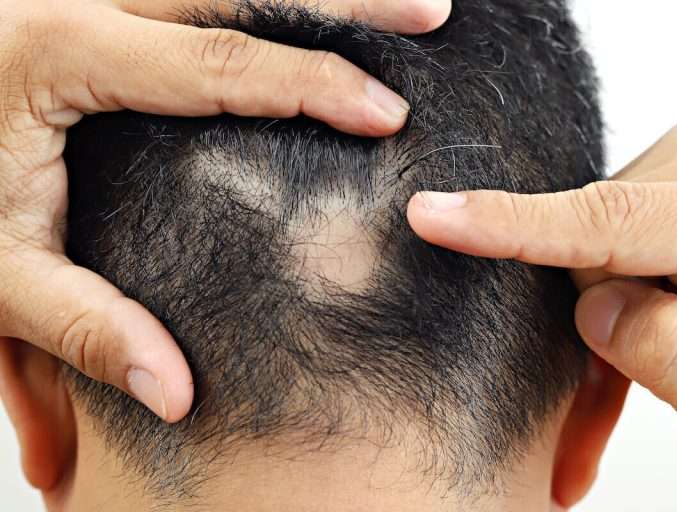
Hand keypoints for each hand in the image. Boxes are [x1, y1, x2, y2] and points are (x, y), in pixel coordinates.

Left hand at [0, 0, 449, 421]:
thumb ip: (86, 329)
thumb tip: (176, 395)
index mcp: (57, 53)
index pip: (217, 64)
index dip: (314, 85)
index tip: (388, 111)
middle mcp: (78, 1)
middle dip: (346, 0)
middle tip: (430, 12)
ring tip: (402, 4)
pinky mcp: (96, 10)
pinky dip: (267, 0)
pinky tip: (314, 8)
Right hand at [407, 115, 676, 481]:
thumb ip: (671, 360)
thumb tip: (592, 307)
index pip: (609, 220)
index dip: (509, 226)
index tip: (432, 216)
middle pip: (596, 249)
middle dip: (602, 326)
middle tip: (621, 412)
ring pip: (601, 245)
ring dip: (619, 313)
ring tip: (667, 369)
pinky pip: (620, 232)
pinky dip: (626, 291)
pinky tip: (641, 336)